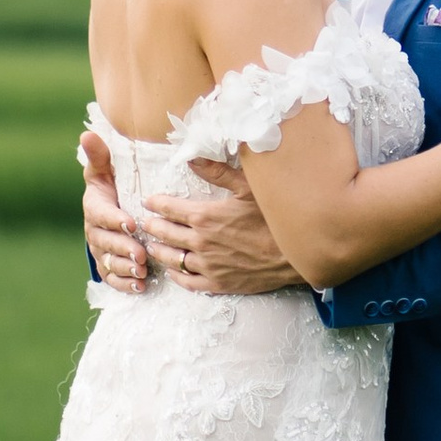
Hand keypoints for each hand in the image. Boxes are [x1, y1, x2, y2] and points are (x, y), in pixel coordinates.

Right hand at [79, 130, 151, 294]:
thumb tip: (87, 135)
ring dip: (125, 268)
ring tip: (141, 271)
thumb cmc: (111, 186)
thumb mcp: (105, 169)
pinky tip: (139, 286)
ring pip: (109, 262)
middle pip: (106, 242)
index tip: (130, 223)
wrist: (110, 211)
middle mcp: (94, 231)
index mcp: (94, 207)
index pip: (101, 214)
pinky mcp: (108, 266)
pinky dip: (124, 284)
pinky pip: (112, 278)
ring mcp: (100, 250)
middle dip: (123, 249)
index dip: (114, 220)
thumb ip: (99, 155)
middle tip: (140, 254)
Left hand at [135, 156, 309, 295]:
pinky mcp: (217, 283)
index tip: (148, 201)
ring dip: (158, 251)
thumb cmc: (273, 218)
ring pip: (172, 259)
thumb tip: (191, 157)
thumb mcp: (248, 187)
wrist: (294, 255)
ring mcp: (207, 265)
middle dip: (152, 226)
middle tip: (145, 222)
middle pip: (165, 234)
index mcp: (205, 216)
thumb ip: (217, 172)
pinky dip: (176, 276)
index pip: (169, 209)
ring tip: (151, 245)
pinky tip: (172, 271)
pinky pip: (188, 282)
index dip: (156, 203)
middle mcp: (200, 242)